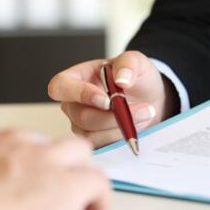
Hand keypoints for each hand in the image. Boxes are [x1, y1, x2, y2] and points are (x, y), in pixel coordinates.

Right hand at [48, 51, 178, 147]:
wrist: (149, 98)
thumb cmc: (136, 78)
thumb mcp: (137, 62)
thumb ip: (129, 63)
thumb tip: (121, 79)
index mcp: (76, 79)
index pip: (60, 87)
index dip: (80, 94)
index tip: (108, 100)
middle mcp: (74, 104)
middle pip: (81, 117)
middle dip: (113, 117)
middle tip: (143, 109)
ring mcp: (82, 125)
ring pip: (92, 135)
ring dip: (121, 128)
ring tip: (144, 115)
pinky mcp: (94, 141)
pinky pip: (102, 146)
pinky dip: (121, 139)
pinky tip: (136, 127)